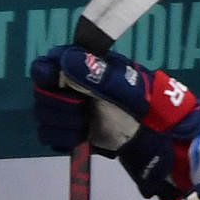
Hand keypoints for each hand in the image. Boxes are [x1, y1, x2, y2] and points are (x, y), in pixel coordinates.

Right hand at [30, 45, 199, 199]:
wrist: (158, 136)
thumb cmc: (145, 104)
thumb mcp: (124, 87)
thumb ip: (95, 74)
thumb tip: (66, 60)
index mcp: (82, 67)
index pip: (45, 65)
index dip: (46, 76)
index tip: (56, 86)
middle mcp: (70, 86)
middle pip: (41, 94)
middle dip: (59, 106)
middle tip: (81, 111)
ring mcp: (69, 110)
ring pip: (43, 117)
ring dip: (63, 125)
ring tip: (85, 127)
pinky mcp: (69, 132)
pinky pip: (49, 136)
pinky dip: (64, 139)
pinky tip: (82, 138)